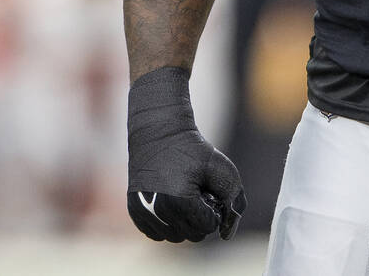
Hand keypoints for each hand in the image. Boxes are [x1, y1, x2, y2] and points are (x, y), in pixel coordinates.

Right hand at [126, 67, 246, 242]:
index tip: (207, 187)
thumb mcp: (222, 169)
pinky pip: (157, 233)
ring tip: (183, 195)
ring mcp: (143, 212)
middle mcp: (158, 211)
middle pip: (192, 235)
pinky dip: (166, 223)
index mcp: (180, 202)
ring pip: (174, 237)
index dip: (214, 208)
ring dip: (184, 222)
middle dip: (200, 217)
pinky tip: (170, 201)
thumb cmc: (193, 149)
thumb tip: (227, 235)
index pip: (208, 227)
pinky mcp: (134, 210)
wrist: (158, 130)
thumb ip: (234, 202)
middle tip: (197, 191)